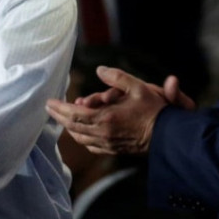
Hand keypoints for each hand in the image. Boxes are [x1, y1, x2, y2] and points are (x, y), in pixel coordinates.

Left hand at [46, 67, 193, 155]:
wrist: (168, 137)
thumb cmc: (154, 111)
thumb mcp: (138, 87)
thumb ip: (117, 77)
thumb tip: (99, 69)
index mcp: (105, 118)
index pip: (74, 114)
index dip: (59, 108)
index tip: (49, 102)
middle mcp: (103, 133)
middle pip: (72, 126)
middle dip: (59, 116)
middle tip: (50, 108)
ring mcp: (107, 144)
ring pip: (79, 137)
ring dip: (69, 127)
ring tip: (62, 117)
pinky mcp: (113, 150)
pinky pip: (90, 145)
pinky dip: (81, 136)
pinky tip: (79, 131)